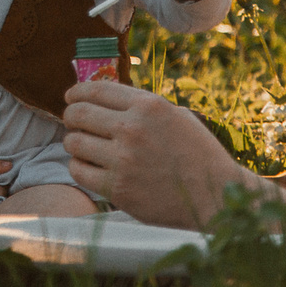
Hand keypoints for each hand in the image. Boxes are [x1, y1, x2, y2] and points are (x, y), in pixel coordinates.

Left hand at [63, 79, 266, 229]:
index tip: (71, 97)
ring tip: (82, 146)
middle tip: (72, 121)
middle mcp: (132, 128)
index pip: (96, 90)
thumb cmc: (198, 153)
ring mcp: (123, 160)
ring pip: (74, 143)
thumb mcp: (175, 116)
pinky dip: (79, 167)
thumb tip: (105, 98)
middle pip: (78, 114)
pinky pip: (78, 171)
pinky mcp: (117, 188)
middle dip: (71, 116)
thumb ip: (142, 106)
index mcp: (148, 105)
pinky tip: (88, 166)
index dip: (77, 92)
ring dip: (74, 142)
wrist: (214, 196)